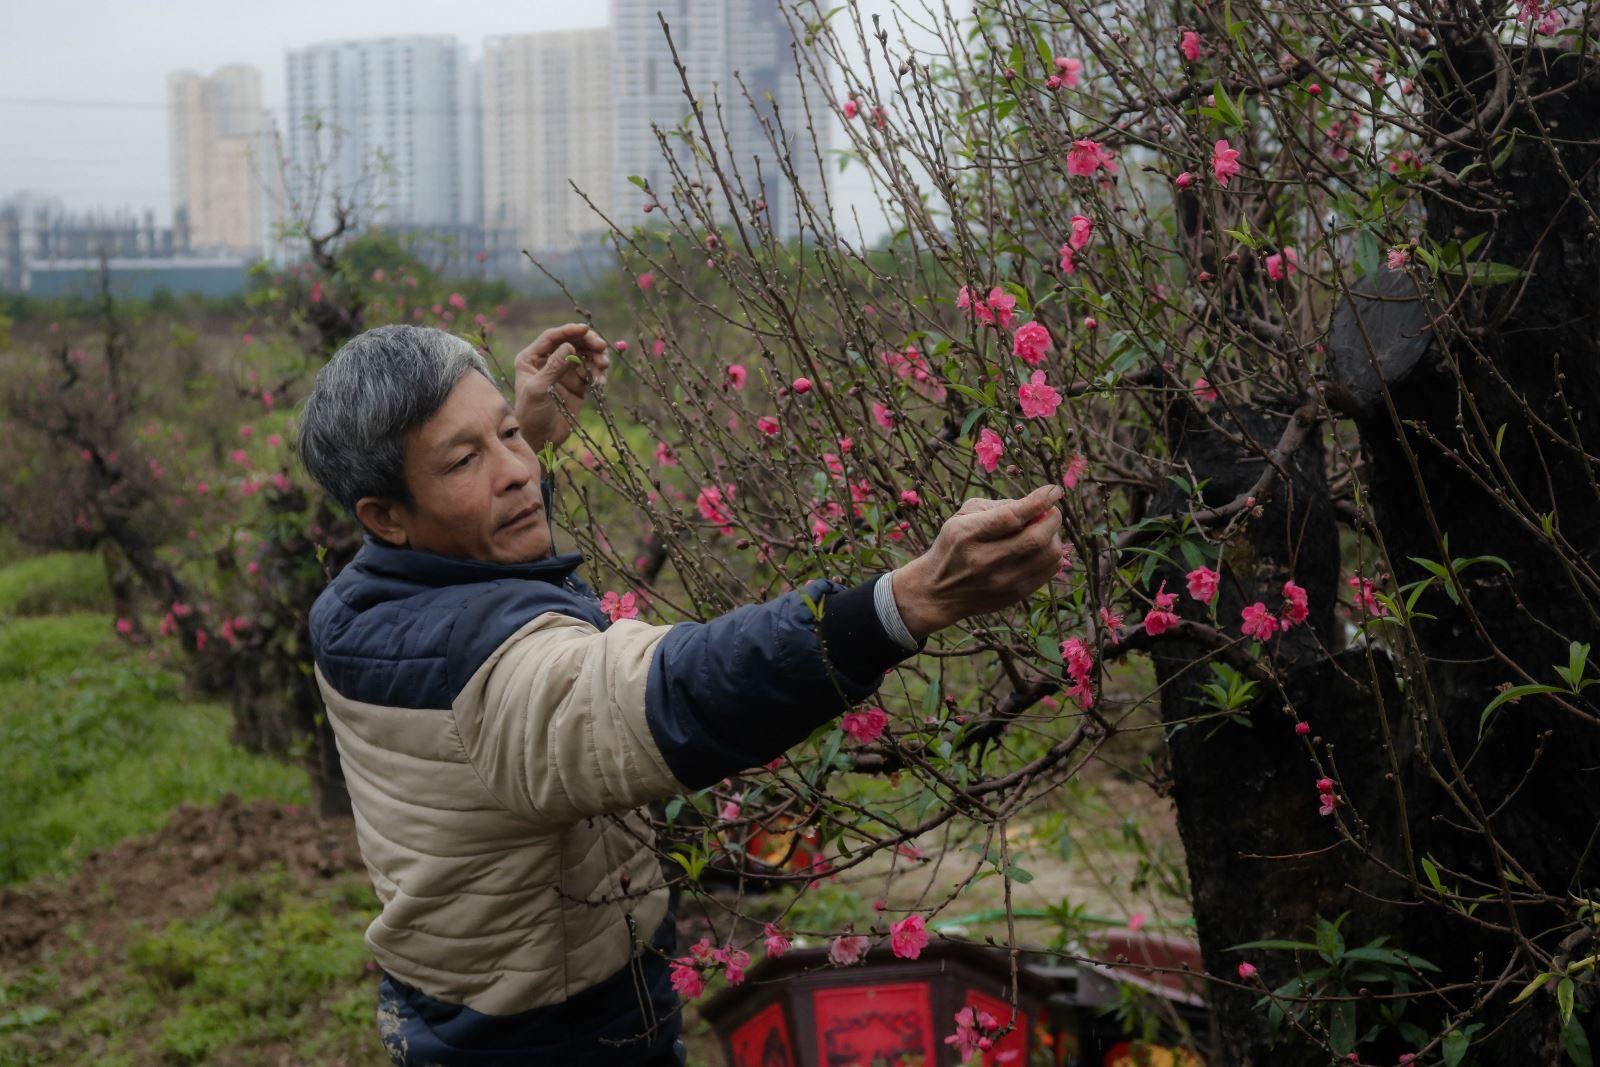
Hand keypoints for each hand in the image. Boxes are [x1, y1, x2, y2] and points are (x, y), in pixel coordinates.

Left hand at [514, 323, 611, 450]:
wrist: (541, 440)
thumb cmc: (531, 415)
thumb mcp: (538, 390)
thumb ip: (553, 368)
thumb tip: (569, 346)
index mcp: (532, 358)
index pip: (552, 337)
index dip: (569, 331)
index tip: (586, 330)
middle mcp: (548, 361)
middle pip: (572, 342)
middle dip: (588, 342)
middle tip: (602, 347)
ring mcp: (564, 372)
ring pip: (585, 355)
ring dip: (597, 357)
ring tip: (603, 367)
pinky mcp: (578, 384)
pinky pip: (592, 371)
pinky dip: (599, 373)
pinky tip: (600, 383)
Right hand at [891, 485, 1065, 639]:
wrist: (938, 592)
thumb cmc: (953, 546)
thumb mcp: (961, 517)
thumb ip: (997, 507)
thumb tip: (1036, 504)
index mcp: (968, 535)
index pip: (1010, 517)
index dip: (1038, 501)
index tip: (1054, 490)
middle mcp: (986, 560)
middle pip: (1036, 538)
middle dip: (1052, 518)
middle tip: (1050, 511)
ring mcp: (1003, 581)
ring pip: (1049, 555)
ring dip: (1054, 536)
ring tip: (1043, 530)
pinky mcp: (1016, 594)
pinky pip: (1050, 570)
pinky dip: (1052, 553)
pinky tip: (1041, 547)